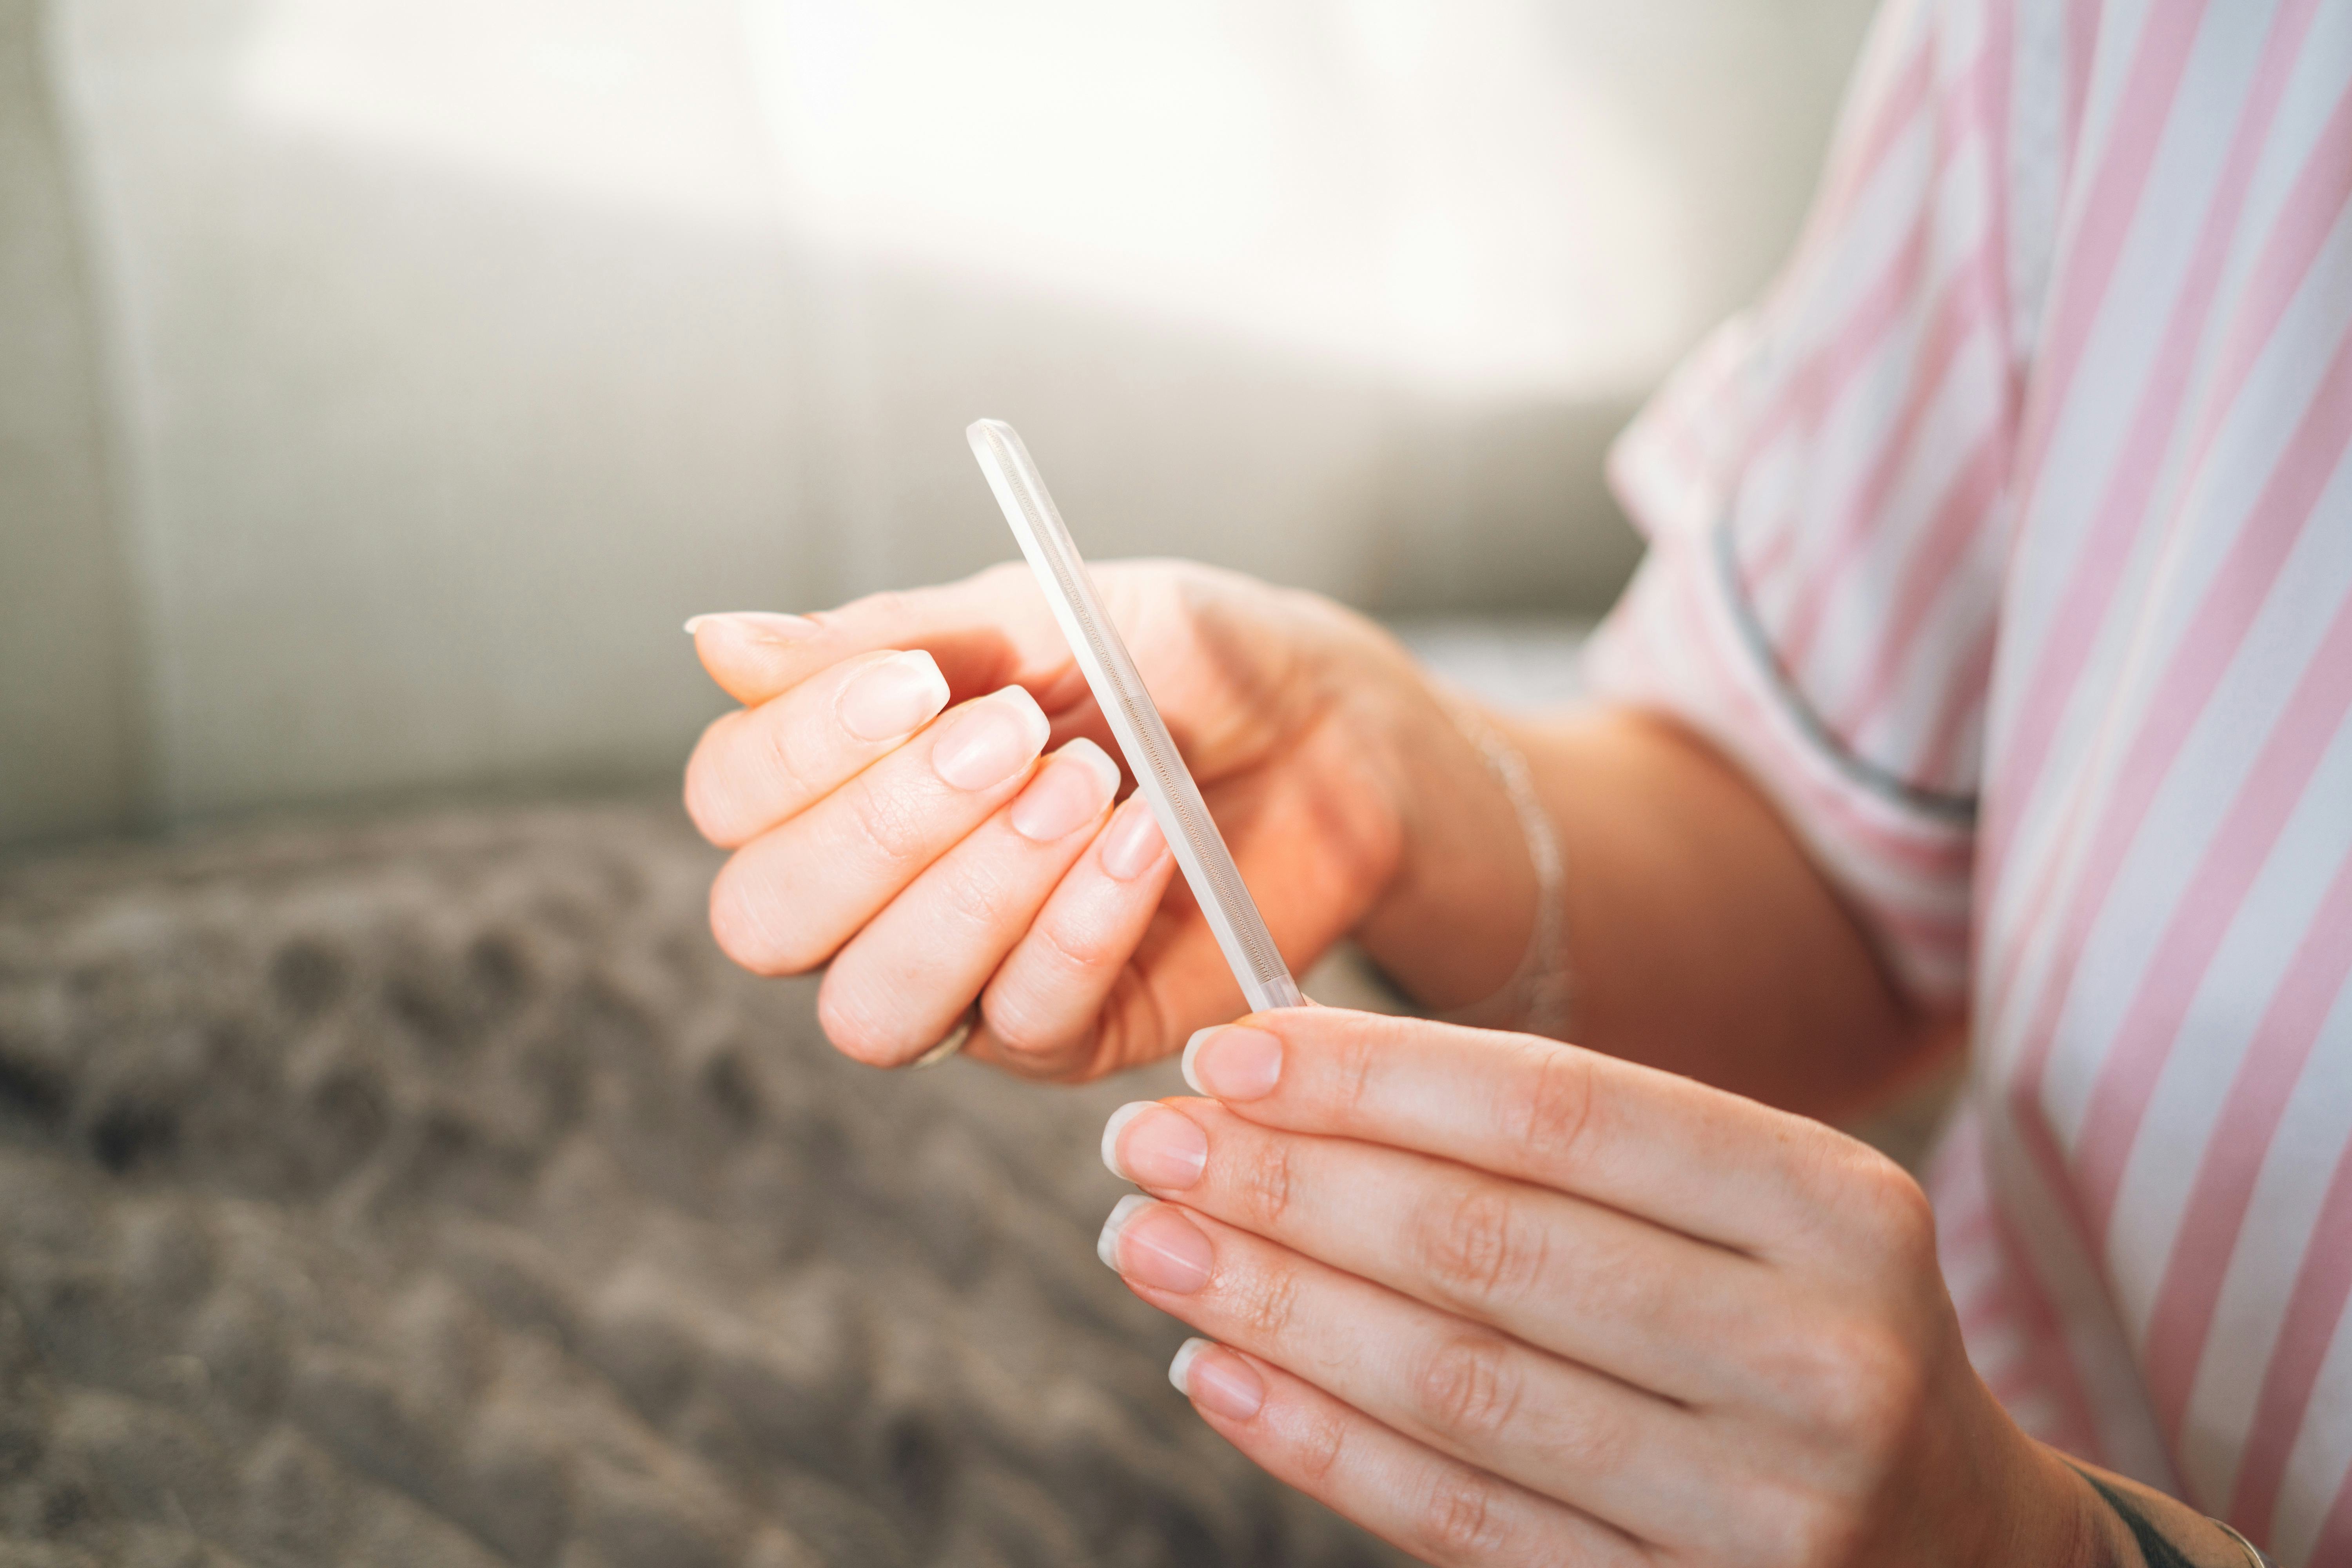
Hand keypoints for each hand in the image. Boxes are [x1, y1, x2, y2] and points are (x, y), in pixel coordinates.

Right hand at [682, 563, 1498, 1078]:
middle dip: (883, 828)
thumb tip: (712, 643)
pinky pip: (1025, 1022)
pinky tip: (1147, 844)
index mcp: (838, 784)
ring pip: (874, 1010)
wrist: (1327, 726)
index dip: (802, 748)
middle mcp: (870, 902)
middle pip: (767, 922)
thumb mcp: (1037, 617)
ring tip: (1089, 787)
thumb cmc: (1172, 662)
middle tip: (1015, 736)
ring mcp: (962, 984)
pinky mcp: (1064, 1040)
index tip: (921, 679)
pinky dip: (1082, 926)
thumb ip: (884, 643)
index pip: (730, 798)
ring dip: (975, 894)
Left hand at [1096, 1007, 2130, 1566]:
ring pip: (1456, 1387)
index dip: (1373, 1078)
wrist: (1954, 1546)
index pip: (1558, 1111)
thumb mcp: (1750, 1210)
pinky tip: (1216, 1376)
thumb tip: (1292, 1087)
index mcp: (1833, 1207)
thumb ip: (1563, 1153)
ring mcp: (1763, 1510)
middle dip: (1290, 1183)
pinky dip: (1321, 1447)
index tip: (1230, 1053)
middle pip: (1490, 1246)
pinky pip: (1464, 1521)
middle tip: (1148, 1142)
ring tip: (1150, 1243)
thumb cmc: (1801, 1329)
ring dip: (1275, 1309)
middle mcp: (1817, 1354)